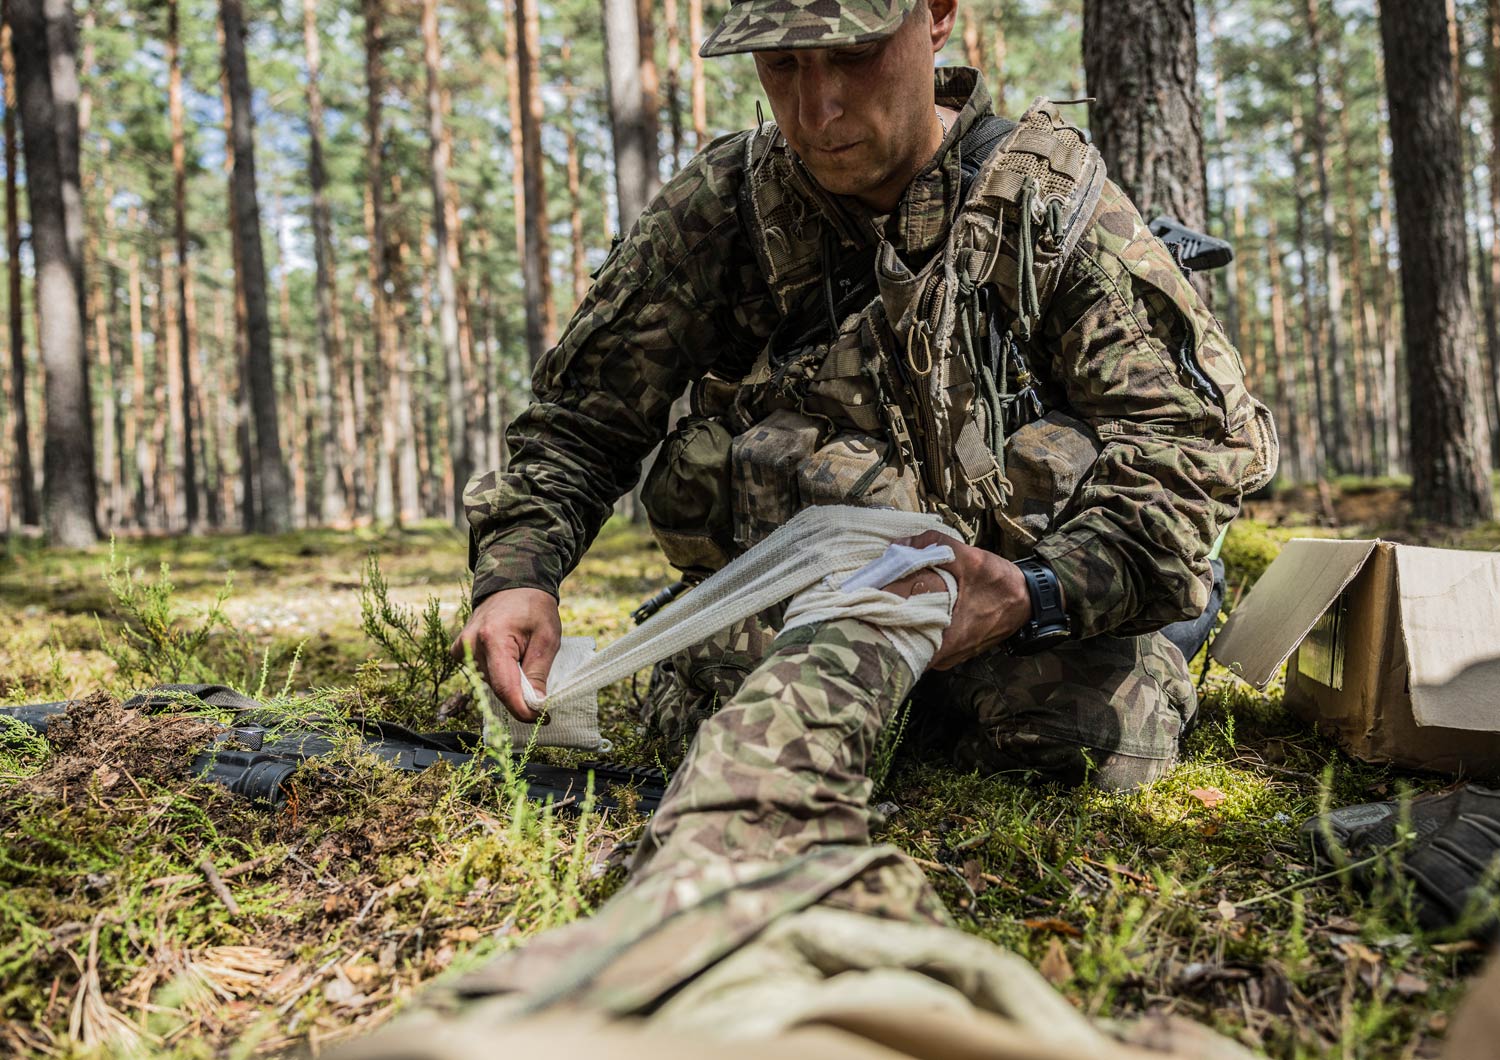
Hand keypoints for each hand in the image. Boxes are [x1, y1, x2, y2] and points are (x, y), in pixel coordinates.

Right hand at [450, 588, 560, 721]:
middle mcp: (470, 644)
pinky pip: (481, 673)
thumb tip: (535, 705)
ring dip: (509, 680)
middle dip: (520, 695)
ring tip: (525, 660)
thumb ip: (538, 673)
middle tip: (541, 691)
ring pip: (489, 682)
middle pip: (497, 687)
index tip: (540, 719)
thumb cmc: (534, 608)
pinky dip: (498, 672)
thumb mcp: (547, 638)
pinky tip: (508, 657)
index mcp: (492, 638)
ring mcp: (462, 647)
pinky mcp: (460, 650)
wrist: (514, 584)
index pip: (504, 687)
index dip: (521, 709)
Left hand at [880, 531, 1030, 668]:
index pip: (899, 639)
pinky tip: (909, 608)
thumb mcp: (971, 558)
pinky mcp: (951, 653)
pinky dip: (916, 627)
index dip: (880, 620)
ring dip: (901, 624)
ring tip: (889, 601)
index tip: (867, 601)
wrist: (1030, 601)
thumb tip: (899, 544)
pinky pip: (924, 642)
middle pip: (901, 643)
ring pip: (912, 644)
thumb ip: (933, 545)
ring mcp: (947, 658)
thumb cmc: (1001, 584)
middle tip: (874, 598)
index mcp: (945, 639)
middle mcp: (943, 656)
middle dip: (886, 621)